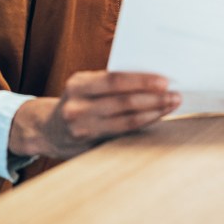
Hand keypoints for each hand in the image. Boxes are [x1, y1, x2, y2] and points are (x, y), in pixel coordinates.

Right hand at [9, 71, 179, 159]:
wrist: (48, 130)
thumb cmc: (79, 102)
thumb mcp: (87, 86)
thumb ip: (111, 83)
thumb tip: (154, 78)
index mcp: (78, 84)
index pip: (114, 79)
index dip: (141, 80)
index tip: (165, 81)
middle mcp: (77, 105)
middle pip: (123, 101)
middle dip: (154, 98)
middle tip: (175, 95)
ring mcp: (82, 127)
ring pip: (126, 120)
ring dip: (154, 112)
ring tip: (171, 105)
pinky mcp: (89, 144)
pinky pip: (123, 134)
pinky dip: (143, 124)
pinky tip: (157, 117)